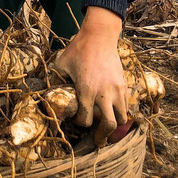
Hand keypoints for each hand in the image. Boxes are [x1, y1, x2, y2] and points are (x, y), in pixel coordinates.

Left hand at [52, 7, 128, 142]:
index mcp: (86, 91)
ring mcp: (116, 89)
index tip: (76, 121)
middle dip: (103, 136)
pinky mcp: (124, 84)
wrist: (99, 36)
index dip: (79, 124)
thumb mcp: (61, 64)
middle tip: (98, 141)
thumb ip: (57, 80)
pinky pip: (126, 105)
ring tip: (108, 128)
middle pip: (108, 125)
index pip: (85, 120)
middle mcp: (103, 93)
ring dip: (115, 125)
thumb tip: (50, 92)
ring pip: (122, 117)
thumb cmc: (78, 50)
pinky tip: (114, 111)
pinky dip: (121, 112)